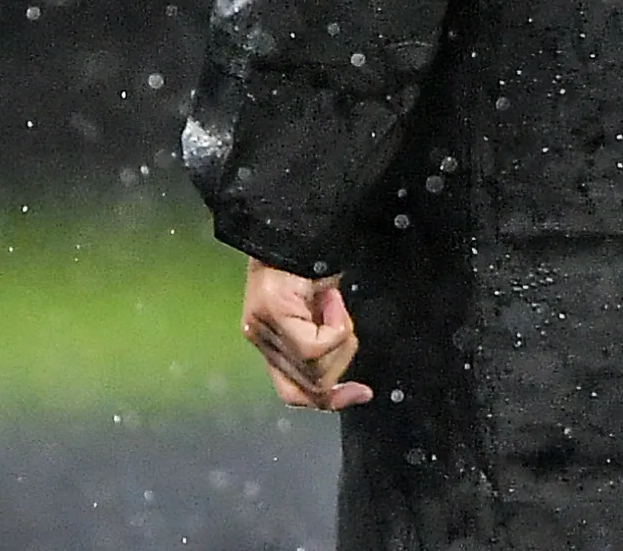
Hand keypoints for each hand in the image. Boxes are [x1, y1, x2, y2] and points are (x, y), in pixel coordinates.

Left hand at [240, 258, 369, 410]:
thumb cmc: (313, 259)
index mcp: (268, 340)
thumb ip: (322, 342)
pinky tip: (331, 297)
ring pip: (317, 369)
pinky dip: (337, 326)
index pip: (293, 393)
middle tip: (343, 319)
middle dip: (342, 360)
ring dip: (341, 338)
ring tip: (333, 301)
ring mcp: (263, 328)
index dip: (330, 401)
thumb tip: (349, 386)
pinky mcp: (274, 315)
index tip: (362, 393)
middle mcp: (259, 338)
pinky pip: (316, 347)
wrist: (300, 222)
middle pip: (311, 386)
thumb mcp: (321, 312)